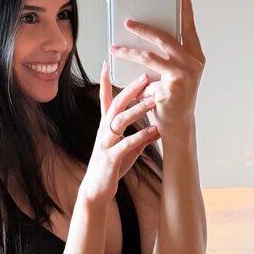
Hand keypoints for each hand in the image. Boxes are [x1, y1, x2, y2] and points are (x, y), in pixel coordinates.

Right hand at [79, 64, 159, 205]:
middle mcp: (104, 131)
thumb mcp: (127, 148)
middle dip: (130, 89)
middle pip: (116, 104)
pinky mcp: (110, 158)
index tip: (107, 62)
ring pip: (119, 121)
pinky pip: (125, 144)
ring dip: (137, 109)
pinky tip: (153, 131)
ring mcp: (105, 144)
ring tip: (152, 100)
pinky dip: (140, 137)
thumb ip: (140, 136)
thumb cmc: (111, 166)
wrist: (96, 190)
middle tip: (144, 75)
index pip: (105, 98)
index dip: (106, 81)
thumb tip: (157, 127)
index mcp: (106, 126)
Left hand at [109, 0, 204, 135]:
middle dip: (144, 27)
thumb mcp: (169, 74)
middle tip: (128, 22)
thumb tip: (142, 37)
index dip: (186, 8)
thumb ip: (162, 56)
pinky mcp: (175, 82)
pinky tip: (119, 60)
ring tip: (115, 47)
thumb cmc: (170, 100)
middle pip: (166, 35)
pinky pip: (146, 68)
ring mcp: (186, 71)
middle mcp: (193, 61)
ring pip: (152, 52)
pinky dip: (131, 63)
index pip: (189, 27)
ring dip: (129, 49)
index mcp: (194, 56)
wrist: (175, 126)